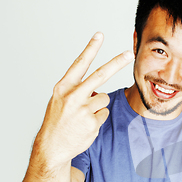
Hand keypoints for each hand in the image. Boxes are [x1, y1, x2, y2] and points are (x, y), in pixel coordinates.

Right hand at [37, 32, 133, 168]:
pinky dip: (98, 119)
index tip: (100, 35)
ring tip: (83, 116)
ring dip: (98, 106)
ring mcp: (84, 109)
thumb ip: (77, 91)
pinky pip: (104, 114)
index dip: (91, 49)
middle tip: (129, 54)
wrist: (52, 146)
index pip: (80, 64)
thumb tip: (97, 90)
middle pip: (101, 75)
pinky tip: (85, 125)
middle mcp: (73, 96)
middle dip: (117, 63)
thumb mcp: (60, 100)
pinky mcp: (92, 122)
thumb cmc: (58, 120)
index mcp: (64, 87)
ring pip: (104, 99)